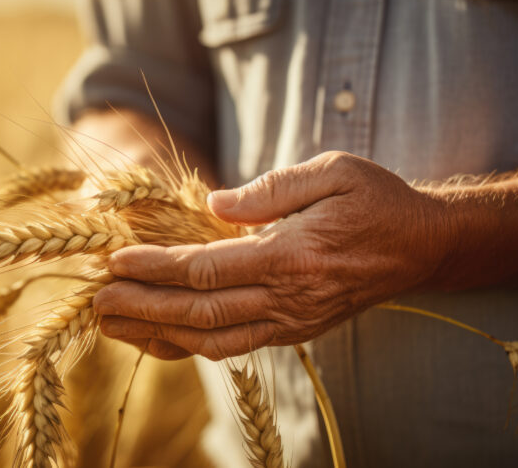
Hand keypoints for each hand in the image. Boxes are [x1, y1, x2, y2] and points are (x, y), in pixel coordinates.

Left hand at [94, 151, 451, 360]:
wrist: (421, 247)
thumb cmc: (375, 201)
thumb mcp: (332, 171)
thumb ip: (271, 188)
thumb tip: (212, 201)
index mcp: (292, 256)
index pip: (206, 269)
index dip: (155, 267)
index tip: (115, 261)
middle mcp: (288, 298)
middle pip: (198, 311)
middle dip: (142, 307)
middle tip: (96, 301)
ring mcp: (291, 322)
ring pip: (211, 339)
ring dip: (157, 334)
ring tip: (113, 325)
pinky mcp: (293, 331)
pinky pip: (232, 346)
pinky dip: (190, 346)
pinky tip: (159, 338)